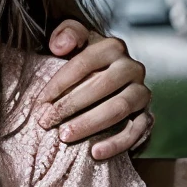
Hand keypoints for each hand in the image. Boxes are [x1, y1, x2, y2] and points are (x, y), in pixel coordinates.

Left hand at [42, 22, 152, 158]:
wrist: (101, 88)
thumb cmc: (79, 65)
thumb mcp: (72, 43)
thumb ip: (66, 33)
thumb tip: (60, 45)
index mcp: (112, 47)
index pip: (84, 63)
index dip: (59, 83)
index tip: (39, 102)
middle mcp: (132, 68)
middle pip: (102, 86)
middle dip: (70, 105)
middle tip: (46, 122)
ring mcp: (141, 92)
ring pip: (119, 108)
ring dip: (90, 123)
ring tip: (65, 136)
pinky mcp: (146, 116)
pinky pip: (137, 131)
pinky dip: (117, 143)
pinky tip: (95, 153)